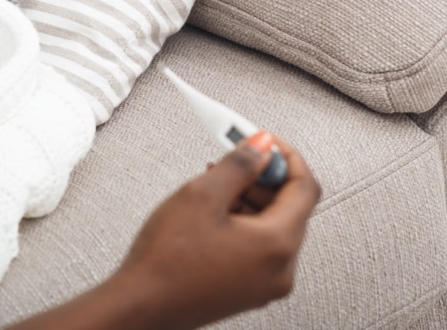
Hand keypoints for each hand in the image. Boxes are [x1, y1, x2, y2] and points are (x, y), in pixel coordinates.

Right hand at [112, 134, 321, 329]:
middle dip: (263, 178)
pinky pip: (259, 247)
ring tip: (214, 187)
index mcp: (277, 245)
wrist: (142, 305)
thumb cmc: (166, 261)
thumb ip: (239, 165)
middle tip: (235, 159)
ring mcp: (266, 284)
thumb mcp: (202, 195)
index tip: (266, 142)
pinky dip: (242, 223)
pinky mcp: (248, 290)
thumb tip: (261, 148)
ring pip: (272, 227)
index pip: (305, 188)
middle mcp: (281, 269)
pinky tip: (212, 214)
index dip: (286, 157)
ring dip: (249, 200)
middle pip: (290, 208)